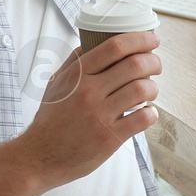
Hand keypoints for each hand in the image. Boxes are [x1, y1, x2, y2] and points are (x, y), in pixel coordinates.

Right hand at [15, 31, 160, 187]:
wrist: (40, 156)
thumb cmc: (50, 120)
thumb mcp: (56, 84)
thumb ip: (75, 62)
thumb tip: (92, 41)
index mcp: (78, 75)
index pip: (114, 47)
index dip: (139, 39)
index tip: (153, 40)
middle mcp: (89, 92)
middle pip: (134, 65)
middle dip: (153, 62)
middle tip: (156, 66)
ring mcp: (100, 115)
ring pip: (142, 89)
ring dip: (153, 88)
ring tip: (151, 91)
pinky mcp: (110, 138)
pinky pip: (143, 118)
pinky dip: (151, 113)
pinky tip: (147, 113)